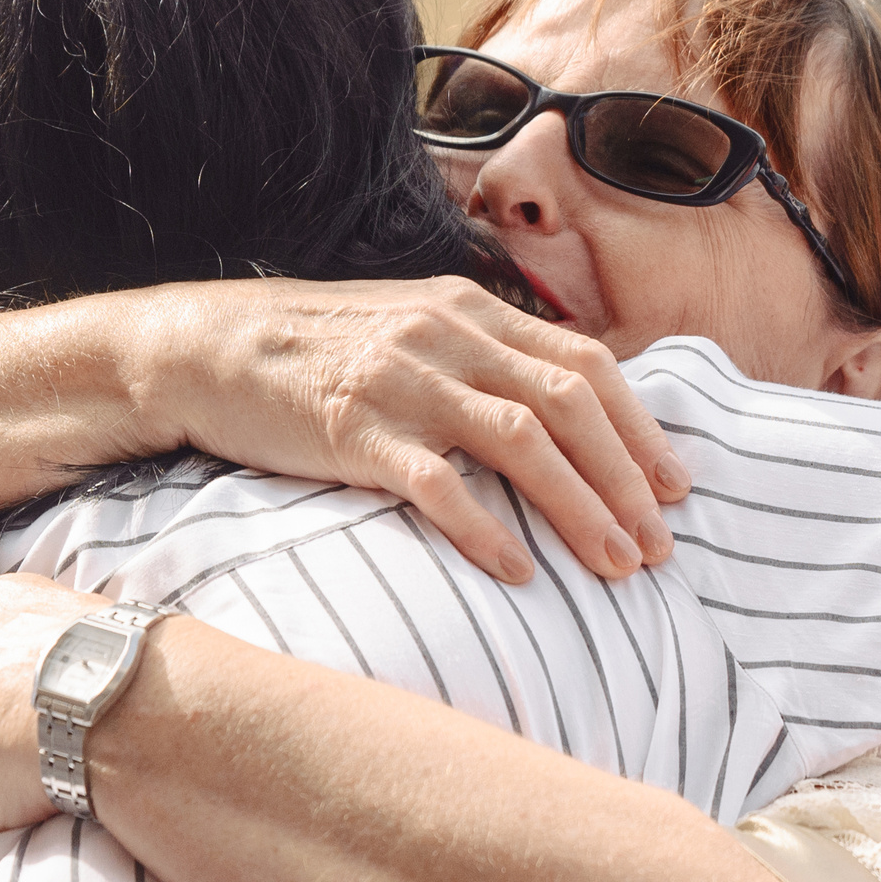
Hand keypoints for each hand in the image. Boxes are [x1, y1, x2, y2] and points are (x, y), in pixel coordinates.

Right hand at [132, 277, 689, 585]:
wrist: (203, 349)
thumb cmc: (314, 353)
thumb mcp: (411, 332)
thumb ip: (482, 361)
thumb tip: (560, 416)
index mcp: (470, 311)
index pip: (585, 366)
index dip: (640, 429)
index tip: (676, 489)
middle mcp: (447, 336)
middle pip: (568, 405)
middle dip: (626, 479)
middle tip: (662, 545)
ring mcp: (401, 380)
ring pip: (520, 441)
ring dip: (579, 508)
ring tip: (616, 565)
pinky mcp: (352, 428)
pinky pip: (435, 483)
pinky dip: (484, 528)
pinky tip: (517, 570)